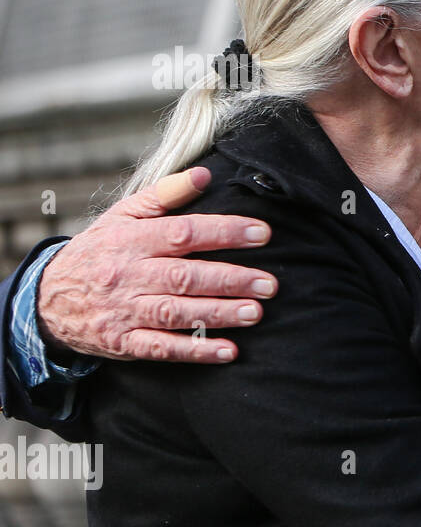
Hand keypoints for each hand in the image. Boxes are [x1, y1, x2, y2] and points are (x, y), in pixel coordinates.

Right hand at [35, 167, 278, 362]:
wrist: (46, 299)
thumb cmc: (99, 252)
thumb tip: (204, 175)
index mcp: (131, 241)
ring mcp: (124, 311)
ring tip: (256, 312)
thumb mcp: (121, 216)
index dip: (225, 233)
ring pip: (176, 313)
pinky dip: (195, 351)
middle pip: (185, 277)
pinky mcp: (122, 343)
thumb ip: (164, 194)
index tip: (262, 233)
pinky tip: (228, 351)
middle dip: (231, 280)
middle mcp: (128, 276)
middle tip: (269, 284)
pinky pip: (161, 349)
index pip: (183, 233)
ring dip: (219, 314)